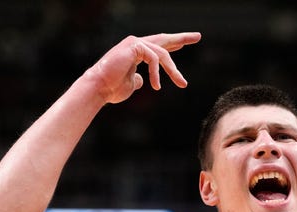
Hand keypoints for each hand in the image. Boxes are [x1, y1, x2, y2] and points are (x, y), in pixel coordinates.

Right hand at [86, 32, 201, 103]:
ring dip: (173, 70)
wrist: (99, 88)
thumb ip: (139, 80)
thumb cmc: (112, 88)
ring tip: (182, 83)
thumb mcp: (131, 85)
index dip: (172, 45)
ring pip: (162, 53)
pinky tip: (156, 86)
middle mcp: (136, 44)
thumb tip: (145, 81)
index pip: (158, 46)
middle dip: (181, 38)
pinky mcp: (133, 46)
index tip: (184, 44)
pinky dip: (157, 73)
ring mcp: (134, 43)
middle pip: (163, 40)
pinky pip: (153, 58)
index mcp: (136, 52)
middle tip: (198, 36)